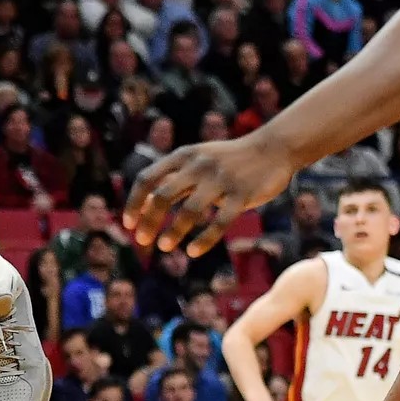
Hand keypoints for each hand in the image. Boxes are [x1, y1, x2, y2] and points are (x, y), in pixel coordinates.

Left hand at [124, 137, 292, 256]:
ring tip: (164, 246)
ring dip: (173, 231)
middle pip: (164, 195)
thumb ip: (173, 180)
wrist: (272, 149)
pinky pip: (220, 222)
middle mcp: (198, 166)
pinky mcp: (242, 195)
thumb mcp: (196, 161)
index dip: (134, 202)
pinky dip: (203, 239)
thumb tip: (145, 203)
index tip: (127, 224)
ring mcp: (221, 180)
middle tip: (141, 241)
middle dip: (149, 220)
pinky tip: (192, 251)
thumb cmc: (228, 160)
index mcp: (183, 156)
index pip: (147, 178)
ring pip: (190, 210)